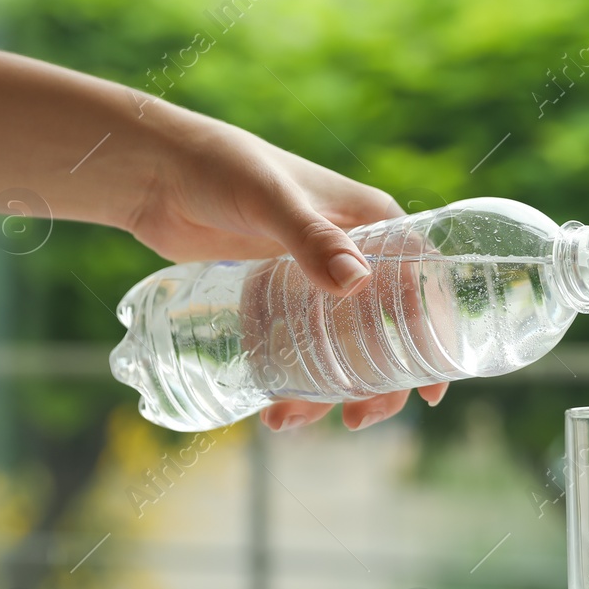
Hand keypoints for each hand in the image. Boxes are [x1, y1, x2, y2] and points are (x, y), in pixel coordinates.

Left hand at [125, 113, 447, 431]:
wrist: (153, 172)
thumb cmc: (220, 167)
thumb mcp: (271, 200)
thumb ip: (311, 238)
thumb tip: (357, 284)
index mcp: (373, 222)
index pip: (424, 285)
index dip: (435, 339)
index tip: (430, 390)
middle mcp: (352, 253)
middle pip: (386, 331)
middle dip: (378, 384)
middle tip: (356, 420)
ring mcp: (312, 279)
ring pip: (340, 348)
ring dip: (326, 391)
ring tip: (287, 420)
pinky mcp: (274, 296)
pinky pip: (299, 346)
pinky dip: (292, 379)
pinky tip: (271, 405)